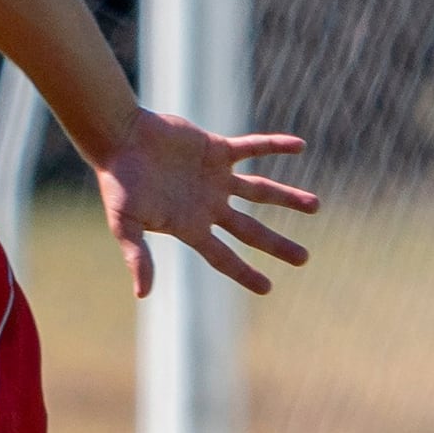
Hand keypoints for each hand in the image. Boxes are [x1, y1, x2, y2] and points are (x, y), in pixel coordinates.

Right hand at [92, 108, 318, 297]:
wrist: (119, 138)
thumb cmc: (118, 182)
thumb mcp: (124, 223)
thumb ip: (137, 256)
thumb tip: (142, 294)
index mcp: (188, 226)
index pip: (222, 257)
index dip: (244, 273)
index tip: (268, 288)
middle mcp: (206, 204)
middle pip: (250, 230)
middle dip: (276, 245)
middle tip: (304, 259)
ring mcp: (214, 177)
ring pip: (259, 191)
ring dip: (287, 198)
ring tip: (316, 206)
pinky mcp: (216, 149)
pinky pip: (252, 147)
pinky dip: (275, 146)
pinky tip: (300, 145)